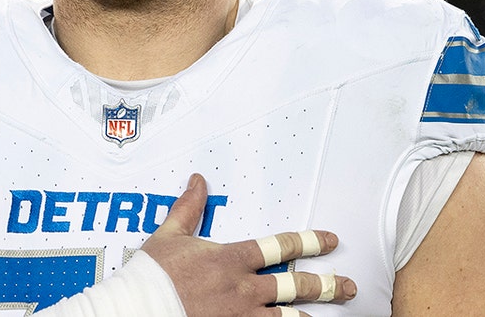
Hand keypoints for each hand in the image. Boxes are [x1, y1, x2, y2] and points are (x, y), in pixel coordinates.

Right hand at [140, 173, 356, 316]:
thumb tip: (198, 181)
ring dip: (313, 315)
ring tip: (332, 315)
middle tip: (348, 285)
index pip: (281, 246)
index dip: (310, 242)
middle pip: (296, 285)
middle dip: (327, 285)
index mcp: (231, 259)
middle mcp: (243, 288)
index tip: (329, 241)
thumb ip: (188, 208)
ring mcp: (241, 316)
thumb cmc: (151, 276)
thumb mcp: (169, 235)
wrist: (137, 310)